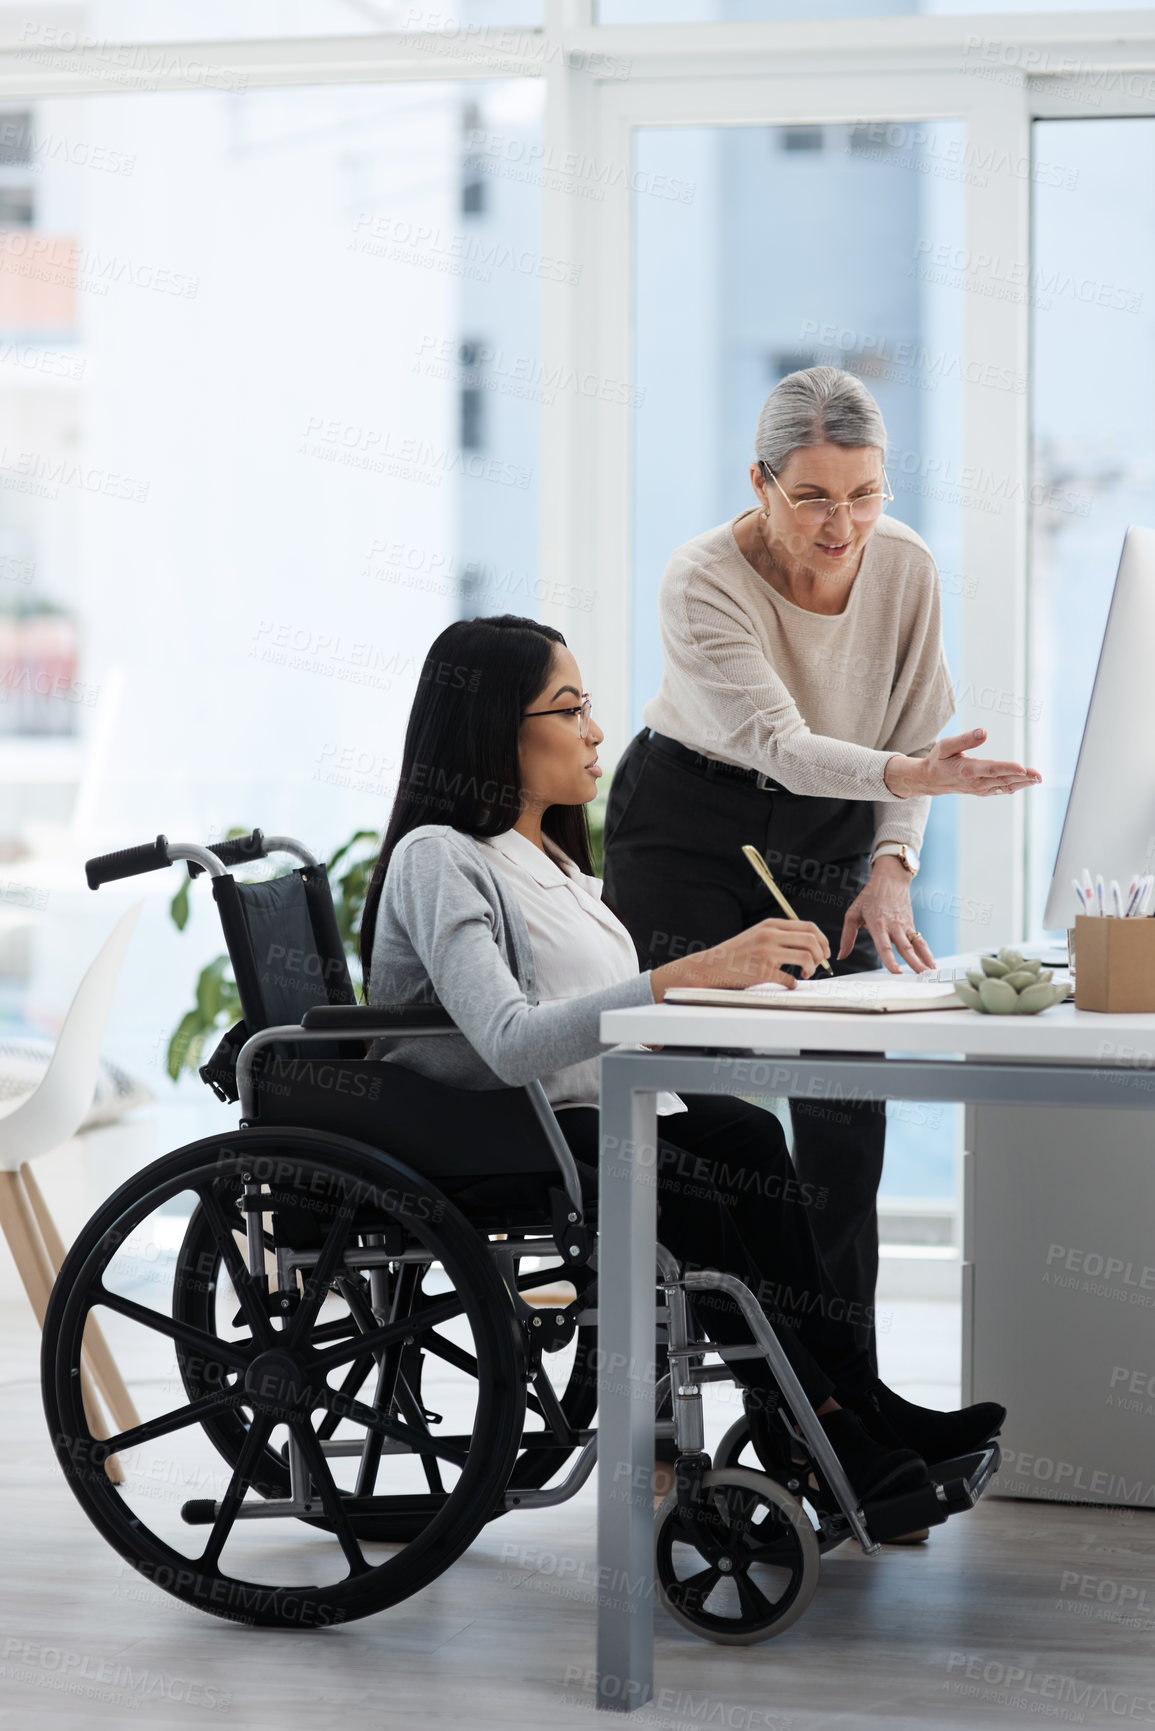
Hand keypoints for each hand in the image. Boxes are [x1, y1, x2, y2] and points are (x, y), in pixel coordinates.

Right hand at [650, 918, 829, 1002]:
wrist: (711, 966)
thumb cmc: (736, 954)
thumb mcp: (758, 935)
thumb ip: (780, 936)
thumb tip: (809, 945)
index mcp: (771, 925)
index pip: (809, 927)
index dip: (823, 940)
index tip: (825, 952)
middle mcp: (769, 935)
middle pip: (812, 941)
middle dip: (821, 955)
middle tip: (817, 965)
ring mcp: (766, 953)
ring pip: (806, 958)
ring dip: (811, 969)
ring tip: (804, 974)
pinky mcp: (761, 971)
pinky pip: (789, 979)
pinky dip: (793, 984)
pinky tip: (788, 984)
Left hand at [838, 857, 935, 974]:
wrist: (890, 880)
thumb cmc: (869, 897)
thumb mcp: (853, 914)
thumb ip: (847, 937)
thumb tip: (841, 956)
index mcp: (877, 924)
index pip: (884, 946)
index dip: (890, 960)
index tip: (896, 972)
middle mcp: (893, 926)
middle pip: (904, 948)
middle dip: (913, 963)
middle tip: (920, 977)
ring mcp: (904, 926)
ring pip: (916, 945)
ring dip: (924, 960)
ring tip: (930, 973)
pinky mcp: (911, 925)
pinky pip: (920, 941)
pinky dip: (927, 953)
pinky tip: (931, 964)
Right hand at [884, 728, 1040, 798]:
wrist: (930, 781)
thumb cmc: (938, 760)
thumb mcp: (946, 746)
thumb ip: (965, 739)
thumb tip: (984, 732)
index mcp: (967, 770)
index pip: (992, 769)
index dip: (1008, 769)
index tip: (1023, 768)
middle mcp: (976, 782)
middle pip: (1003, 779)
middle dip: (1023, 777)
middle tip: (1040, 775)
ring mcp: (980, 789)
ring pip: (1005, 786)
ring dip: (1023, 783)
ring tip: (1038, 779)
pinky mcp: (982, 791)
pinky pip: (1002, 789)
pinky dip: (1015, 786)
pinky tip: (1026, 782)